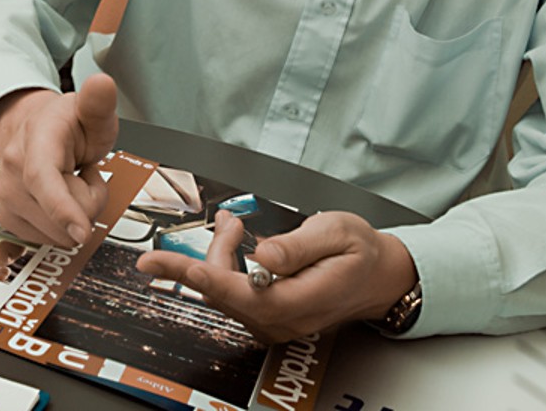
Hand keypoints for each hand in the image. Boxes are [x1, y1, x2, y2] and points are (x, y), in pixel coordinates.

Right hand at [0, 73, 118, 245]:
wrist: (33, 129)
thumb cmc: (66, 124)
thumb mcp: (91, 111)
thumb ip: (99, 103)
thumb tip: (101, 84)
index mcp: (36, 138)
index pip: (43, 178)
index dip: (63, 208)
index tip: (82, 231)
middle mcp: (12, 167)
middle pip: (61, 214)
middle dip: (88, 201)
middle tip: (85, 172)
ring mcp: (5, 194)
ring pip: (57, 233)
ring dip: (75, 214)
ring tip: (71, 183)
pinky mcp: (5, 216)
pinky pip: (48, 239)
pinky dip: (61, 224)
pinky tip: (58, 198)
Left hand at [134, 210, 415, 342]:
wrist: (379, 277)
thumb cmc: (360, 253)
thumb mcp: (337, 233)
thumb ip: (298, 244)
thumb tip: (264, 254)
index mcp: (299, 301)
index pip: (238, 292)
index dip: (198, 275)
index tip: (166, 264)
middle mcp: (282, 321)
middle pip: (224, 291)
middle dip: (216, 251)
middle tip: (230, 222)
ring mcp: (274, 323)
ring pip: (225, 293)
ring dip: (221, 257)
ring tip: (234, 227)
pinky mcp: (269, 318)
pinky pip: (234, 296)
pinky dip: (227, 268)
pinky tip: (237, 246)